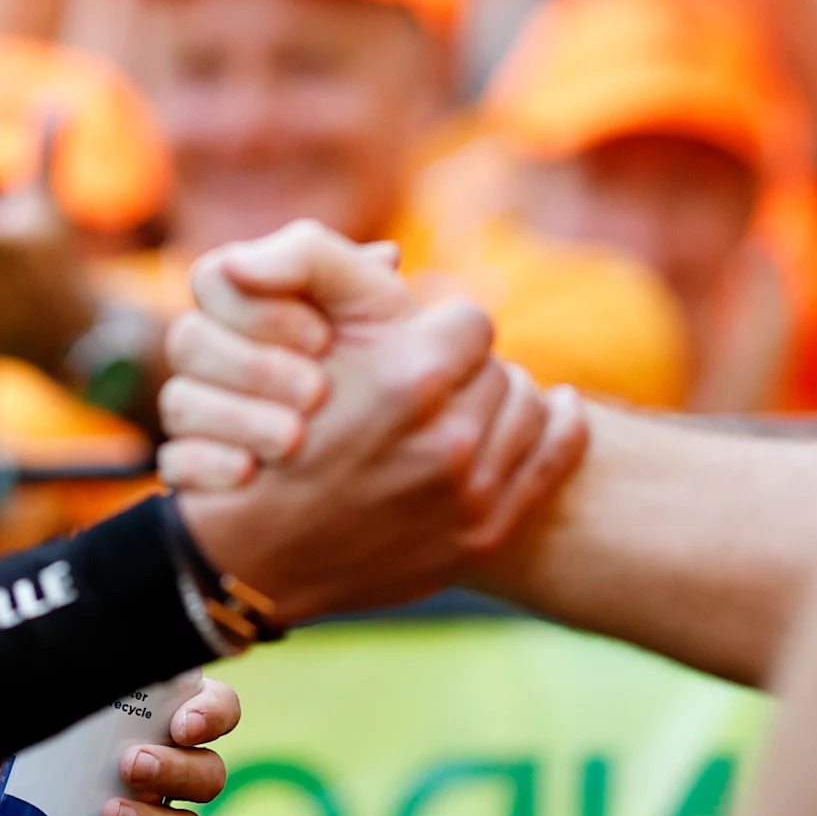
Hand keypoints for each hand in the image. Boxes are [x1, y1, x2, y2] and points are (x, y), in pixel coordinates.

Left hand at [0, 677, 241, 815]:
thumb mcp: (16, 693)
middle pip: (208, 773)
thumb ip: (46, 659)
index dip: (215, 714)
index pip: (213, 708)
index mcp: (144, 717)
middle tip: (127, 767)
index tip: (184, 722)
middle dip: (179, 771)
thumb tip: (70, 624)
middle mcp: (155, 770)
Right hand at [163, 222, 592, 621]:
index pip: (470, 320)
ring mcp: (469, 494)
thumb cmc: (266, 438)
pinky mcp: (482, 534)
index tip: (420, 342)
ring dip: (501, 399)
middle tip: (438, 379)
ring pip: (529, 404)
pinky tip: (560, 407)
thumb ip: (337, 277)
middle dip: (467, 369)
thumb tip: (394, 258)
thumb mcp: (293, 347)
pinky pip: (554, 456)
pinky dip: (561, 424)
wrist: (254, 556)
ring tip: (472, 401)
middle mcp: (449, 439)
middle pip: (498, 366)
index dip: (441, 328)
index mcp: (408, 379)